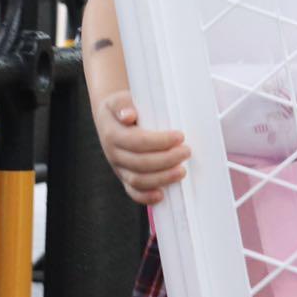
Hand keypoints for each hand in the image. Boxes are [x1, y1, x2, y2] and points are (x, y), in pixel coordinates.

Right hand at [93, 90, 190, 204]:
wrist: (109, 118)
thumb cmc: (121, 107)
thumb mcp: (119, 99)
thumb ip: (123, 104)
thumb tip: (128, 115)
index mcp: (113, 135)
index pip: (138, 141)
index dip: (160, 141)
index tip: (180, 136)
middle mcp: (114, 154)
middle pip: (140, 163)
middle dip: (166, 160)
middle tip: (186, 151)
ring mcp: (119, 168)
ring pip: (138, 180)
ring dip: (162, 178)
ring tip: (182, 171)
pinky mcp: (124, 177)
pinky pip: (133, 192)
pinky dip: (146, 197)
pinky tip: (162, 195)